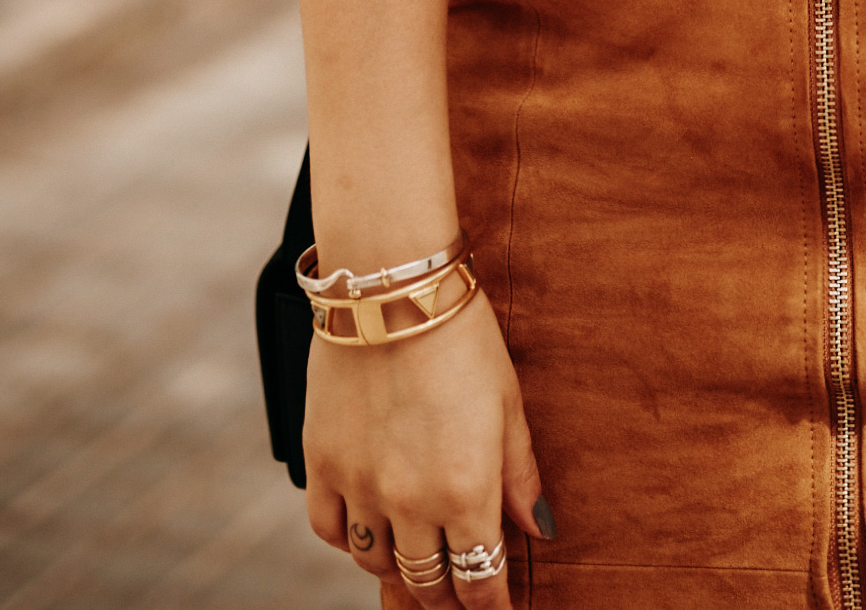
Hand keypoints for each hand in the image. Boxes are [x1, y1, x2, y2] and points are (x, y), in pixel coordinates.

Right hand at [303, 289, 551, 601]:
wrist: (393, 288)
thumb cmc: (461, 337)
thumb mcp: (508, 404)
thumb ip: (521, 475)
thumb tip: (543, 528)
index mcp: (467, 490)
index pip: (480, 581)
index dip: (490, 605)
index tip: (495, 609)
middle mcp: (411, 500)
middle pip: (428, 582)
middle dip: (448, 595)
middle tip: (457, 590)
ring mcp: (362, 484)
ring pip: (377, 562)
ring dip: (400, 566)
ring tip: (415, 555)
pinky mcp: (322, 462)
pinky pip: (329, 530)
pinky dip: (348, 538)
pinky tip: (366, 525)